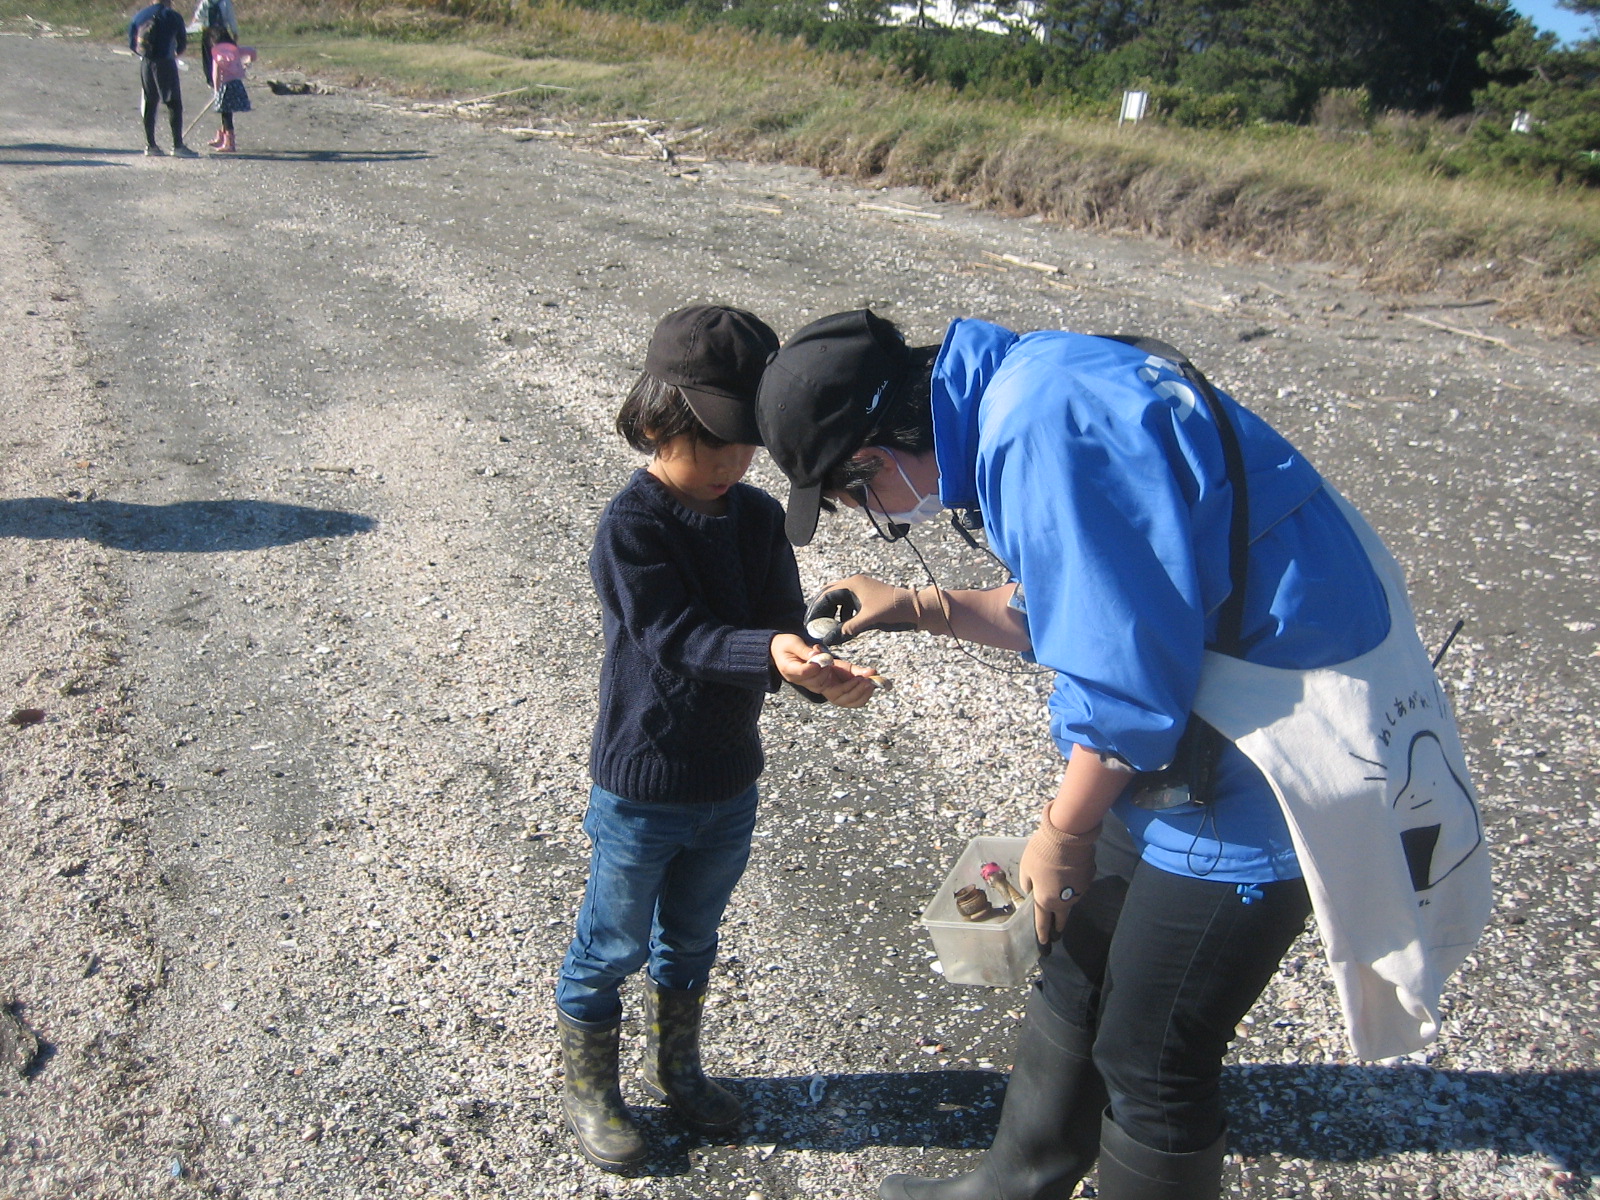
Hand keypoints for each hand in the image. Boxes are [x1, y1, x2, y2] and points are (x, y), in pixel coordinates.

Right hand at [770, 633, 884, 707]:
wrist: (784, 655)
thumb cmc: (788, 647)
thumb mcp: (793, 643)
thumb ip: (806, 650)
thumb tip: (818, 654)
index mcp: (794, 673)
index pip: (806, 675)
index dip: (817, 671)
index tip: (829, 663)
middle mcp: (811, 684)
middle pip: (830, 693)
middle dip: (849, 687)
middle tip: (862, 679)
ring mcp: (823, 686)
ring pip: (842, 699)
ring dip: (858, 692)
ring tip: (870, 682)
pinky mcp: (832, 684)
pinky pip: (847, 697)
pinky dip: (861, 694)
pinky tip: (871, 683)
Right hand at [809, 575, 926, 641]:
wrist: (914, 608)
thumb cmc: (892, 610)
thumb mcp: (867, 621)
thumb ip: (846, 630)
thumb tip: (828, 640)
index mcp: (853, 584)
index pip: (826, 595)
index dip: (816, 609)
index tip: (809, 622)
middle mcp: (855, 584)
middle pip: (829, 594)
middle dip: (821, 609)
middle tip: (813, 624)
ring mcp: (861, 589)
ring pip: (839, 599)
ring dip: (832, 612)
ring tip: (827, 627)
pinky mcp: (867, 597)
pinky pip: (848, 604)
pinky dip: (843, 614)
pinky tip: (843, 626)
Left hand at [1018, 816, 1099, 951]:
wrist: (1067, 837)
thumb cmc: (1041, 853)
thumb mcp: (1026, 868)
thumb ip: (1028, 884)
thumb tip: (1032, 890)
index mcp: (1046, 900)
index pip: (1043, 922)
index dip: (1042, 933)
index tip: (1044, 943)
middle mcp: (1064, 901)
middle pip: (1061, 918)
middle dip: (1058, 926)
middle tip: (1057, 933)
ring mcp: (1079, 892)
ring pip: (1070, 901)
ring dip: (1065, 901)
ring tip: (1060, 893)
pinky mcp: (1088, 880)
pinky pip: (1078, 887)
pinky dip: (1072, 885)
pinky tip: (1069, 876)